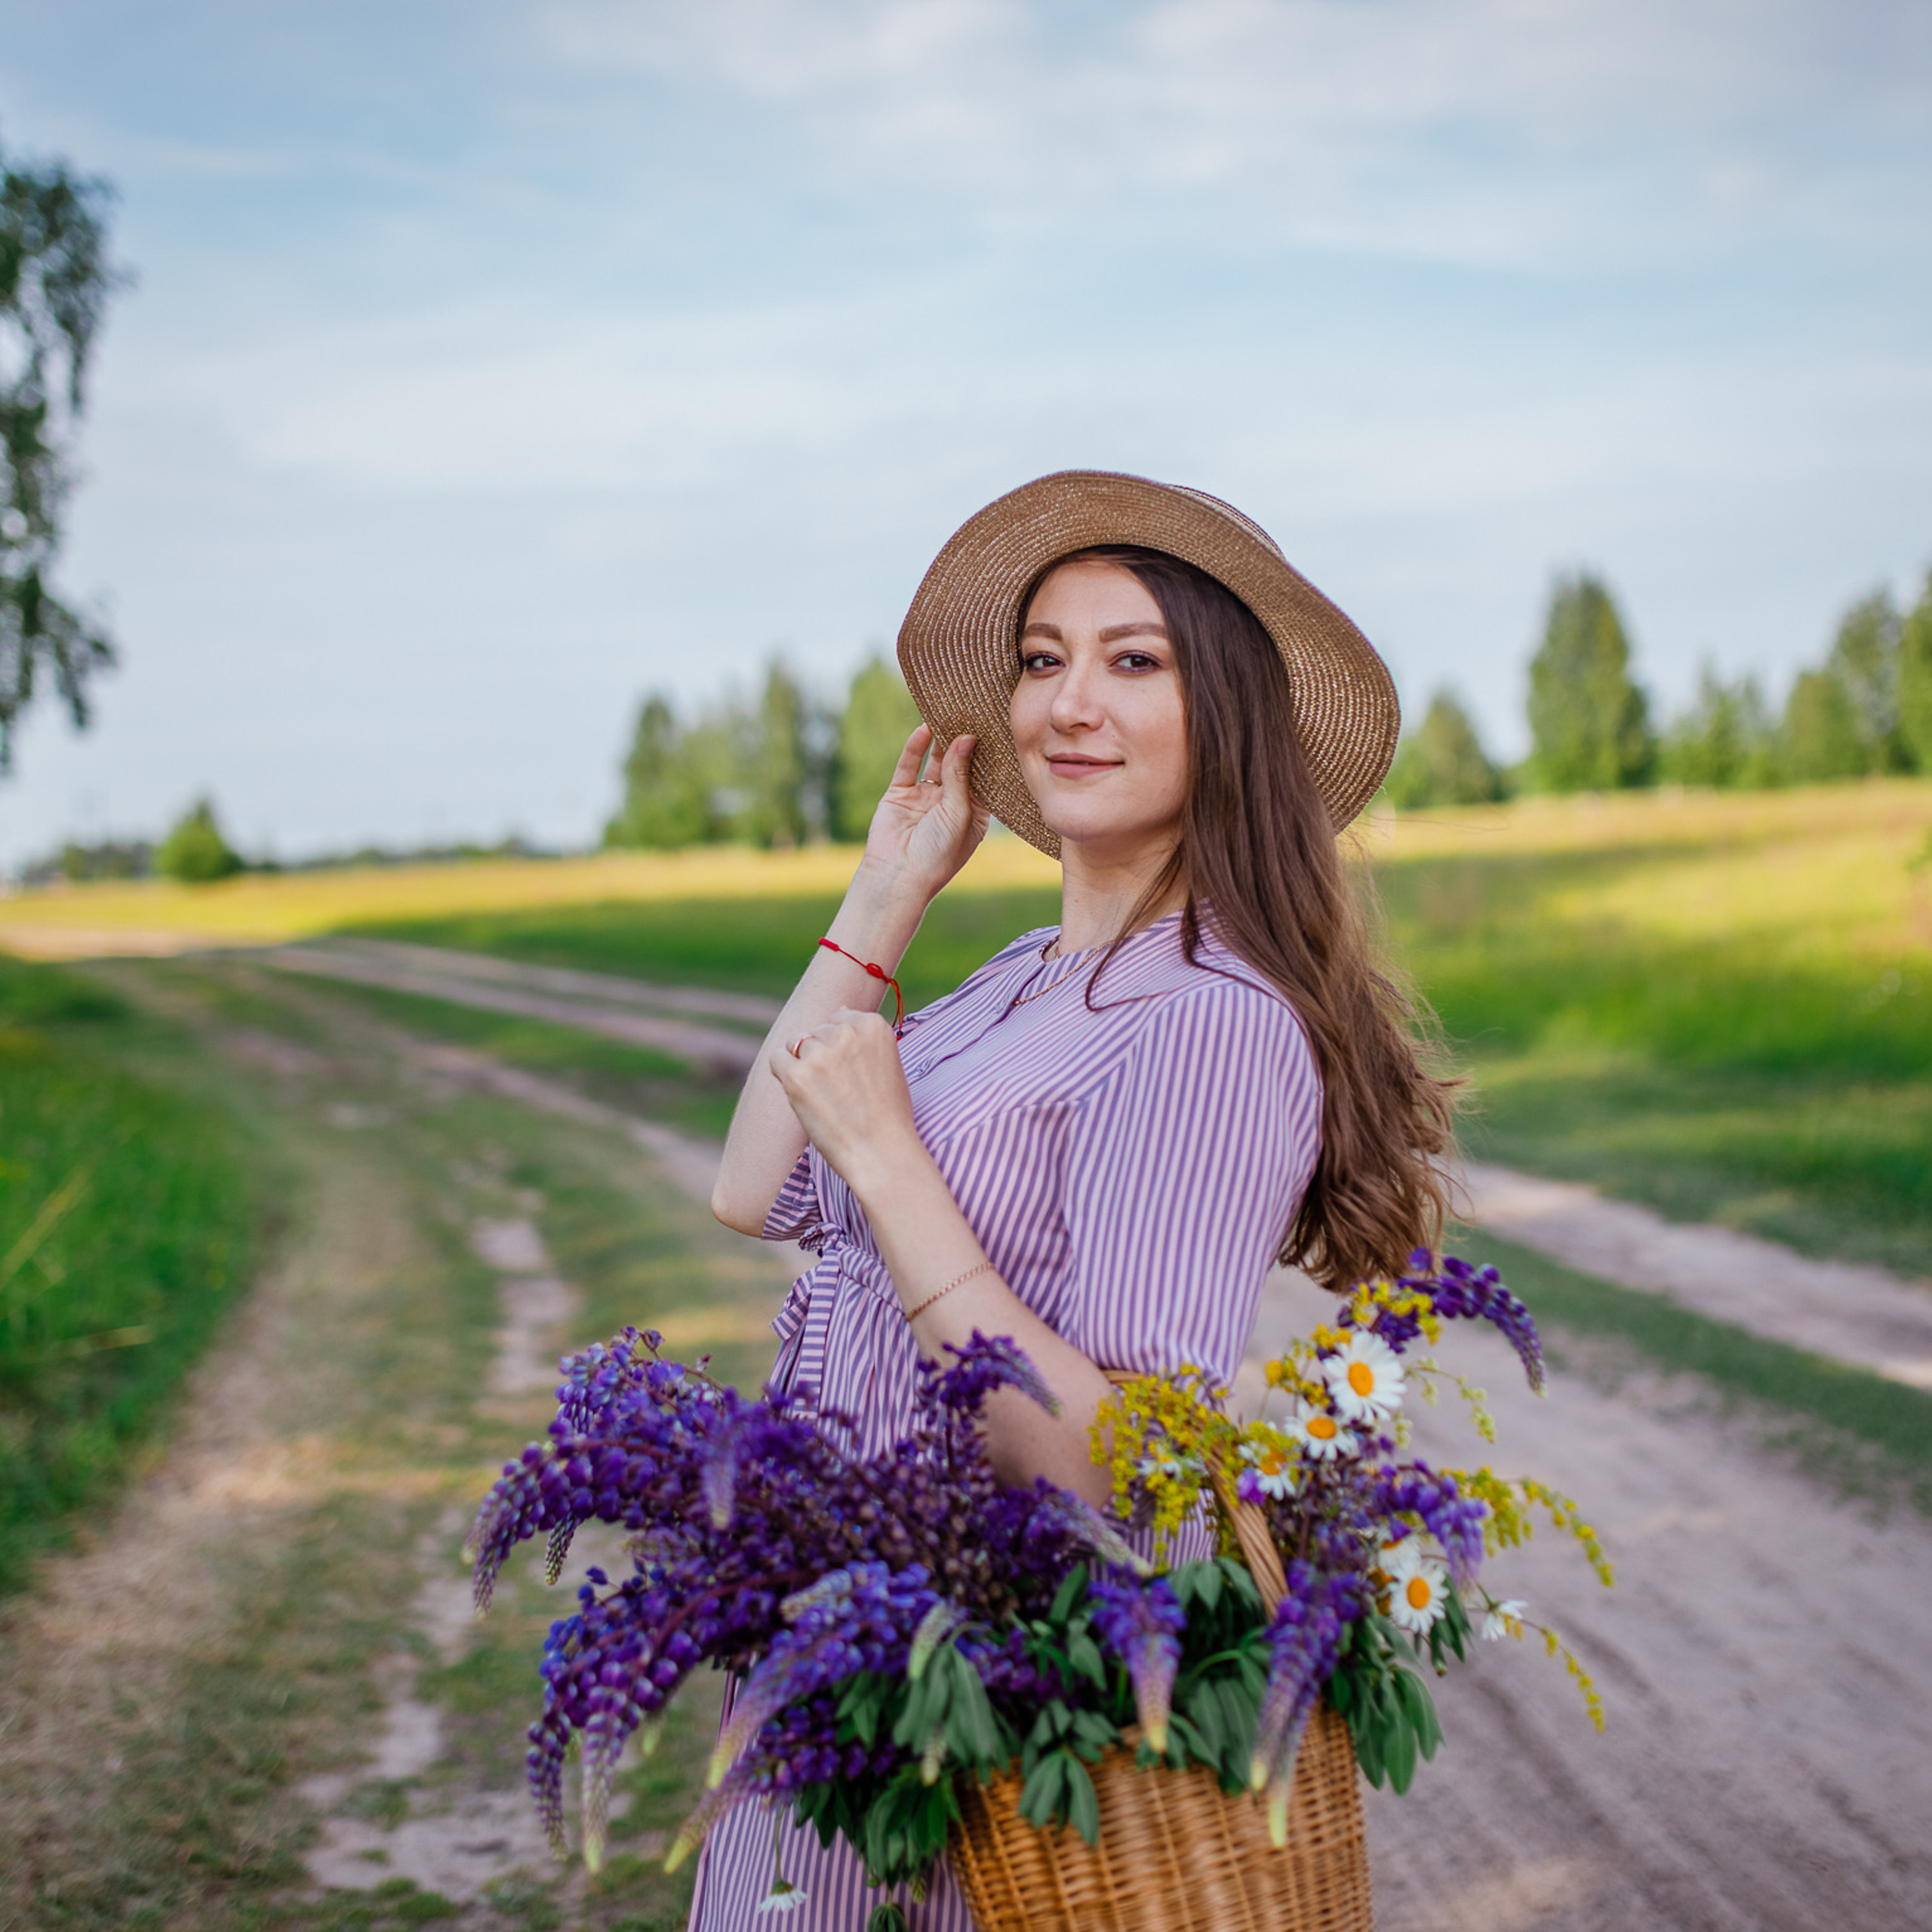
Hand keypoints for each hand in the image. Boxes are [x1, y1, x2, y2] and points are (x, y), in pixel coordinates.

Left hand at [772, 1007, 923, 1199]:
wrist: (882, 1153)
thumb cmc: (888, 1114)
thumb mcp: (887, 1062)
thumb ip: (862, 1036)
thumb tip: (837, 1010)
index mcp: (872, 1025)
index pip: (839, 1018)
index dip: (840, 1047)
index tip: (851, 1073)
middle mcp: (845, 1033)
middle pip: (816, 1031)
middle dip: (820, 1055)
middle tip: (838, 1091)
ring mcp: (819, 1053)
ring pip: (795, 1043)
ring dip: (802, 1065)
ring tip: (823, 1095)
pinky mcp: (797, 1076)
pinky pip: (776, 1059)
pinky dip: (783, 1075)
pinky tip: (802, 1095)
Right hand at [860, 727, 989, 904]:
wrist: (898, 876)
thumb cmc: (938, 854)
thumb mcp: (958, 812)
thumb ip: (960, 774)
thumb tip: (966, 738)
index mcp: (974, 814)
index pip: (985, 778)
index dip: (990, 755)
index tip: (999, 727)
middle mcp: (951, 803)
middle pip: (961, 765)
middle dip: (966, 742)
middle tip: (975, 712)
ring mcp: (925, 797)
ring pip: (936, 761)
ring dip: (942, 739)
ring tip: (950, 713)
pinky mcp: (900, 793)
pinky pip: (909, 765)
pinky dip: (916, 747)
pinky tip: (924, 727)